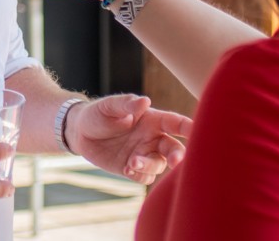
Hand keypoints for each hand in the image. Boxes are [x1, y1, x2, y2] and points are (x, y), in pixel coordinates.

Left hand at [66, 94, 192, 185]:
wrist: (80, 133)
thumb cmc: (98, 114)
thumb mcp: (109, 106)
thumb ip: (126, 103)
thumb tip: (145, 101)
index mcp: (151, 119)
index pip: (175, 122)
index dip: (188, 127)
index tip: (198, 132)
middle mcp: (152, 137)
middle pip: (174, 148)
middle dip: (178, 156)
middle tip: (174, 161)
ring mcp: (144, 154)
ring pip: (159, 165)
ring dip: (149, 166)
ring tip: (132, 162)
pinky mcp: (133, 168)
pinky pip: (145, 177)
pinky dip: (140, 175)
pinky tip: (127, 169)